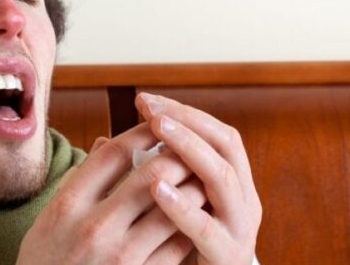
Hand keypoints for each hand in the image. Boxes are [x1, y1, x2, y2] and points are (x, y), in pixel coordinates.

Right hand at [18, 121, 207, 263]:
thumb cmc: (46, 262)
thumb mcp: (49, 219)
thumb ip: (79, 181)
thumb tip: (106, 142)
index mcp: (68, 205)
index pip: (114, 155)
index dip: (142, 133)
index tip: (158, 123)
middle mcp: (93, 227)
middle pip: (150, 174)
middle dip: (177, 155)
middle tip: (190, 147)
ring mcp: (119, 255)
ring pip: (172, 208)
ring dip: (192, 188)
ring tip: (202, 176)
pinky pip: (176, 246)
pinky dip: (190, 225)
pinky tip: (196, 216)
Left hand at [135, 93, 261, 264]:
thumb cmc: (180, 248)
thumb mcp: (168, 205)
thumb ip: (149, 174)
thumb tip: (105, 142)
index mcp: (231, 182)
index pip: (213, 132)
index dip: (182, 113)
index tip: (145, 100)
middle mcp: (244, 198)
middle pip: (224, 144)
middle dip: (186, 122)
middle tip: (151, 109)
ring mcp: (240, 226)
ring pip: (222, 178)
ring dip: (189, 149)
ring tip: (158, 130)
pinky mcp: (227, 255)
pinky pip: (205, 228)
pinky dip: (182, 206)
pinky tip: (157, 190)